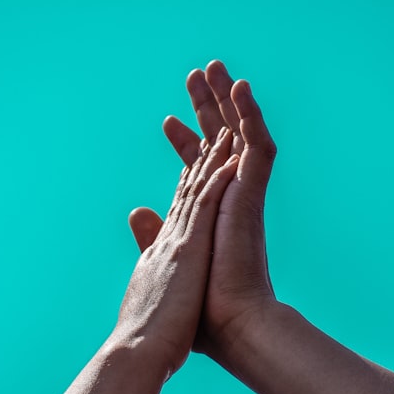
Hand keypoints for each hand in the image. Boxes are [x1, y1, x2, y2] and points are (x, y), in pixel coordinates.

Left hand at [129, 61, 276, 356]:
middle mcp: (228, 202)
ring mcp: (242, 196)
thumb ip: (155, 233)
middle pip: (218, 144)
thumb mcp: (169, 260)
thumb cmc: (200, 310)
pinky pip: (256, 145)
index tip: (168, 121)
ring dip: (227, 101)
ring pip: (239, 135)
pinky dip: (250, 115)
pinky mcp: (252, 195)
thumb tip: (137, 211)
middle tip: (196, 75)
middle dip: (206, 110)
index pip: (195, 172)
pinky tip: (240, 88)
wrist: (229, 326)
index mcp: (208, 217)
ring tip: (215, 67)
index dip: (186, 145)